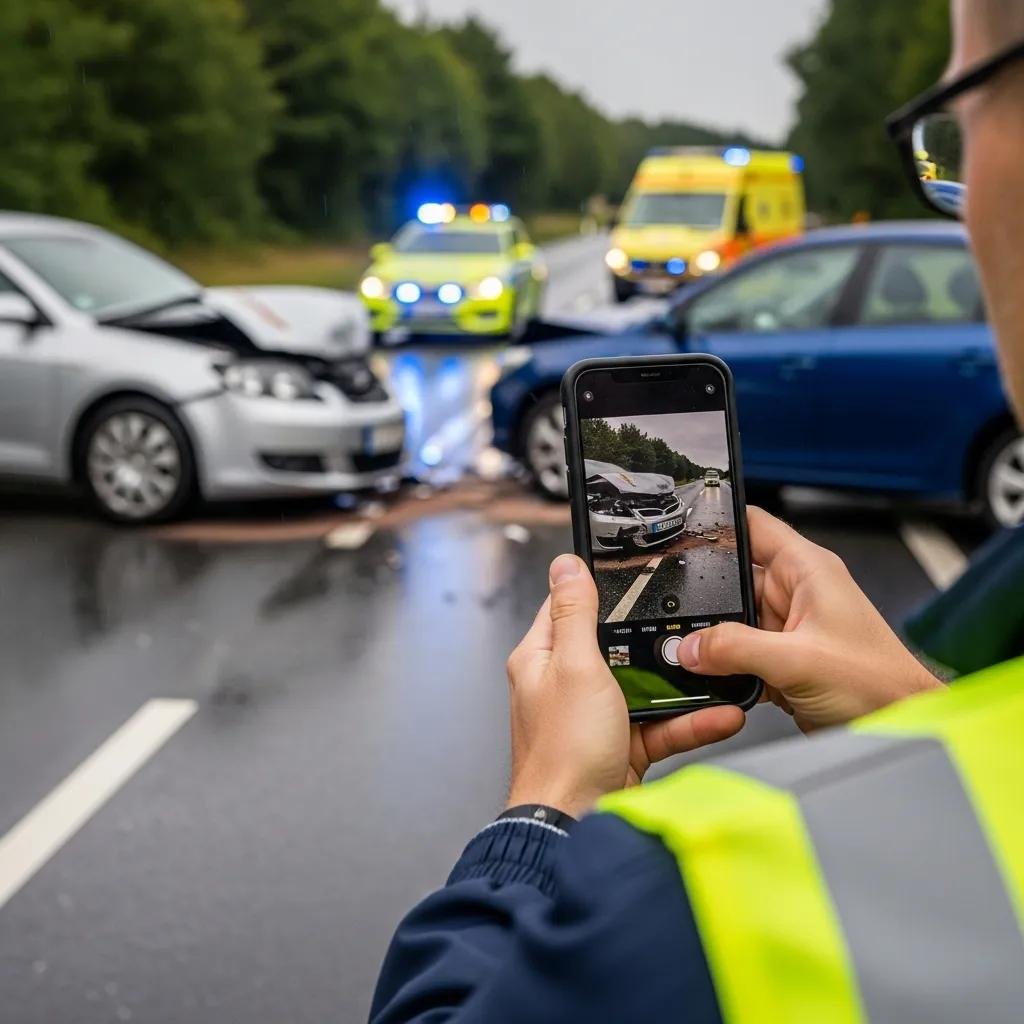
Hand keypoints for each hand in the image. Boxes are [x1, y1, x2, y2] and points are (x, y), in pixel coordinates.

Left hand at [505, 554, 744, 818]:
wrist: (573, 823)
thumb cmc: (562, 751)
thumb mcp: (576, 666)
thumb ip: (576, 615)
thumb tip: (565, 565)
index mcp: (542, 659)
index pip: (568, 607)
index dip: (597, 589)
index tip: (631, 575)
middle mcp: (565, 685)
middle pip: (613, 645)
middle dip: (651, 639)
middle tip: (684, 625)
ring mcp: (594, 717)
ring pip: (642, 686)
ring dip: (679, 684)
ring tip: (714, 670)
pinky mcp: (620, 746)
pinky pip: (659, 724)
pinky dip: (689, 721)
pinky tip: (719, 714)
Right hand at [675, 507, 941, 731]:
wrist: (896, 726)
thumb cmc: (878, 684)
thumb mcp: (798, 660)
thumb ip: (736, 648)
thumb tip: (689, 646)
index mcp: (807, 570)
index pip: (753, 526)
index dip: (718, 522)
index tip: (681, 532)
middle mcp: (796, 592)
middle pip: (733, 577)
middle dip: (704, 595)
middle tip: (673, 608)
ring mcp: (788, 626)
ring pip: (732, 618)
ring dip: (713, 635)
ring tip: (690, 646)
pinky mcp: (781, 658)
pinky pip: (738, 650)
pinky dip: (724, 662)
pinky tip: (711, 673)